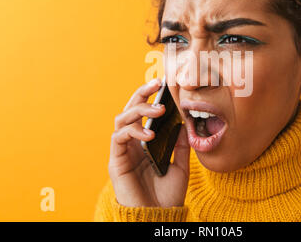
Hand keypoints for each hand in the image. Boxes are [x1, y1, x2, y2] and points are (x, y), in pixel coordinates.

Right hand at [108, 78, 189, 206]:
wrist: (159, 216)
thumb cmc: (167, 194)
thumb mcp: (180, 164)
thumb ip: (180, 143)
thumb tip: (184, 121)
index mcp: (145, 142)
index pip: (144, 113)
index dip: (151, 96)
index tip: (164, 84)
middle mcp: (132, 143)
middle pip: (131, 109)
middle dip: (141, 93)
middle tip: (157, 84)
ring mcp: (123, 151)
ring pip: (122, 118)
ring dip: (139, 109)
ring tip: (158, 109)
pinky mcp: (116, 161)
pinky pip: (119, 137)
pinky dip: (133, 130)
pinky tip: (149, 134)